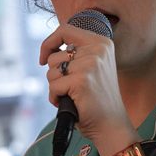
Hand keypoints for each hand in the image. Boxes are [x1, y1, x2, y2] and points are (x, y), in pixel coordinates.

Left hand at [39, 24, 135, 153]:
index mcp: (101, 43)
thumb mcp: (93, 67)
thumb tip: (48, 51)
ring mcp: (90, 65)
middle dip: (55, 74)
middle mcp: (98, 50)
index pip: (65, 30)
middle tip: (70, 88)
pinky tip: (70, 103)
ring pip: (52, 71)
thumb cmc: (98, 99)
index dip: (49, 43)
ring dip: (55, 86)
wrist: (112, 125)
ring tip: (72, 95)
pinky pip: (53, 86)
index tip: (44, 58)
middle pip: (55, 56)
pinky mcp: (81, 81)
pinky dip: (56, 97)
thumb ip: (77, 54)